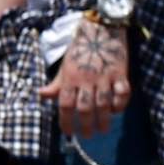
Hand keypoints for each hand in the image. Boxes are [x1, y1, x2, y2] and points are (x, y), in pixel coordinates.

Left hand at [50, 20, 130, 140]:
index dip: (65, 121)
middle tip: (87, 135)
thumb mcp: (65, 66)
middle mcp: (86, 79)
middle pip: (85, 108)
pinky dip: (120, 104)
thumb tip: (41, 96)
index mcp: (70, 78)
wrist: (101, 29)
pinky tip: (116, 111)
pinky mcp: (121, 73)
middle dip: (86, 125)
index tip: (68, 133)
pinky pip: (122, 93)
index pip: (65, 105)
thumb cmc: (80, 50)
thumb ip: (56, 84)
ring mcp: (105, 77)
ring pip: (104, 104)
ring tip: (102, 130)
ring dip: (103, 120)